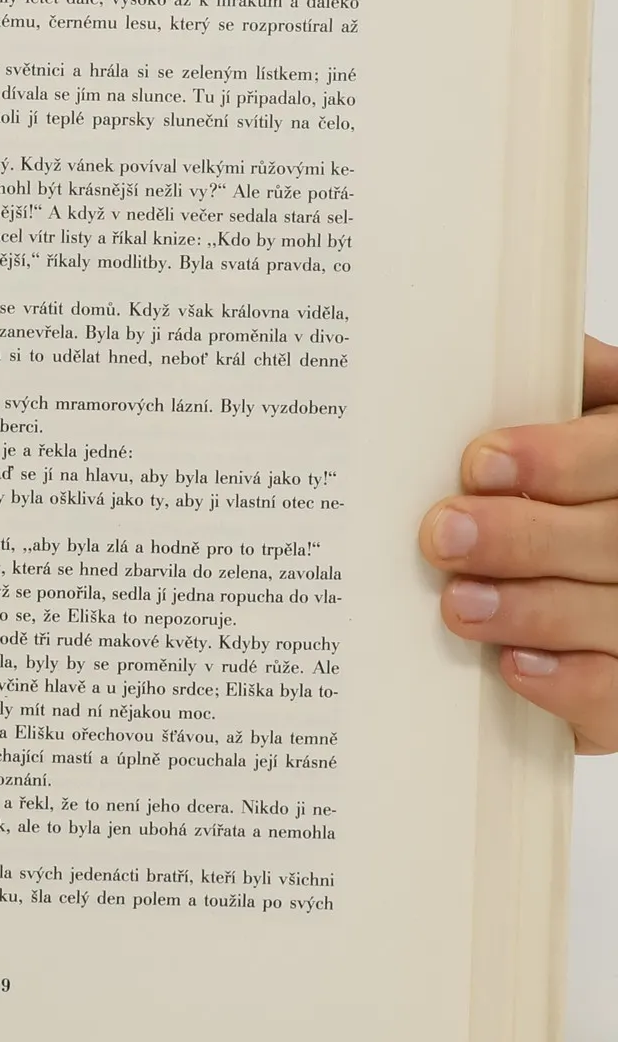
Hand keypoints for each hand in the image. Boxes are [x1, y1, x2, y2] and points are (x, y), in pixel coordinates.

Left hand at [422, 336, 617, 751]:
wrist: (575, 591)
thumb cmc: (559, 498)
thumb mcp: (570, 428)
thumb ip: (558, 390)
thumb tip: (503, 345)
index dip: (559, 457)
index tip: (480, 460)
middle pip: (617, 537)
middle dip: (525, 536)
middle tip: (442, 534)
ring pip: (615, 615)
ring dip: (532, 610)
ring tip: (458, 604)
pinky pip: (616, 696)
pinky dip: (566, 683)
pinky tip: (512, 667)